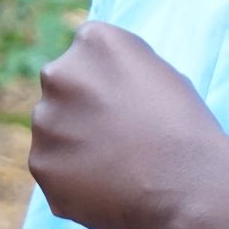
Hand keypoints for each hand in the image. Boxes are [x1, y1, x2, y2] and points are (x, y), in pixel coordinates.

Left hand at [29, 21, 228, 228]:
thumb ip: (118, 70)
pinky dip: (72, 180)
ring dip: (74, 144)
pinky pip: (53, 169)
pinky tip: (106, 187)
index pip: (86, 55)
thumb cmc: (184, 126)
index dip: (107, 83)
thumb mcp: (157, 73)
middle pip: (62, 89)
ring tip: (116, 166)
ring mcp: (45, 119)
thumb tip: (99, 84)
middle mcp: (59, 72)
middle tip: (118, 137)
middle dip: (82, 109)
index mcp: (93, 40)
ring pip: (53, 130)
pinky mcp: (40, 163)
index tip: (127, 104)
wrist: (187, 183)